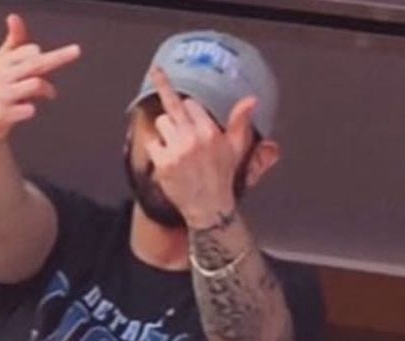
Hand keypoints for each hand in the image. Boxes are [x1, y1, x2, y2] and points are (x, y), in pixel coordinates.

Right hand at [0, 14, 80, 147]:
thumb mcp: (0, 62)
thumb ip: (13, 42)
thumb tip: (14, 17)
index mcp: (2, 61)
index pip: (29, 51)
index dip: (40, 54)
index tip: (43, 56)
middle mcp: (1, 76)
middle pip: (35, 63)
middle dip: (59, 56)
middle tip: (77, 50)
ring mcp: (2, 95)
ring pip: (35, 84)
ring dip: (47, 89)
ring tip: (48, 94)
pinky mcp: (2, 115)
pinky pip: (28, 110)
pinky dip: (31, 110)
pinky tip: (27, 110)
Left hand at [144, 68, 256, 227]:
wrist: (208, 206)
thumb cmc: (222, 175)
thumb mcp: (236, 148)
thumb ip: (240, 121)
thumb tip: (251, 99)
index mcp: (210, 132)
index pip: (191, 104)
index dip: (191, 110)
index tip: (190, 114)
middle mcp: (193, 139)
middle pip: (171, 106)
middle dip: (168, 99)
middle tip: (155, 71)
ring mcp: (176, 151)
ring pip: (161, 122)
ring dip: (166, 131)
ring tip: (177, 146)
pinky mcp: (163, 163)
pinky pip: (152, 143)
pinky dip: (157, 149)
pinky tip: (168, 160)